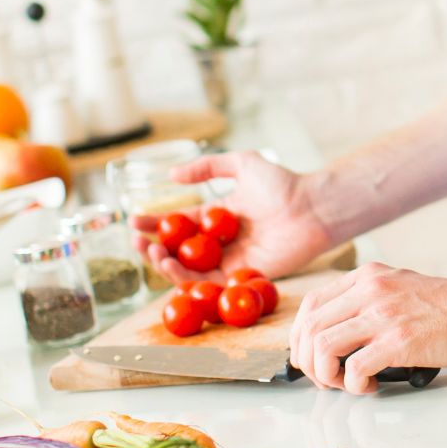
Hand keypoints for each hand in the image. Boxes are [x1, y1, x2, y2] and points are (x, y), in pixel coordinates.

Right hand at [131, 150, 333, 282]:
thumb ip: (208, 167)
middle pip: (179, 250)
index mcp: (218, 217)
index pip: (180, 224)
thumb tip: (172, 175)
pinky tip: (169, 269)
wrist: (312, 208)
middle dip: (154, 247)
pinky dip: (186, 280)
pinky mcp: (241, 275)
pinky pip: (209, 283)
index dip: (156, 224)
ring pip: (189, 269)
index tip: (134, 222)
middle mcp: (221, 242)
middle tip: (137, 242)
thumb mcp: (242, 164)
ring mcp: (231, 260)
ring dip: (164, 265)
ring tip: (150, 253)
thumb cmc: (284, 184)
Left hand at [289, 262, 446, 392]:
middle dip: (307, 362)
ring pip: (321, 348)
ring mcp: (383, 314)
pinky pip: (352, 368)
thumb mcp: (402, 287)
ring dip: (326, 375)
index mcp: (368, 277)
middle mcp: (370, 290)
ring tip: (346, 384)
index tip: (310, 358)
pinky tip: (370, 386)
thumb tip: (340, 333)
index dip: (300, 338)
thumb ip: (371, 301)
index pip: (310, 305)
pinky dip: (353, 385)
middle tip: (325, 379)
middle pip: (308, 328)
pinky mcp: (399, 341)